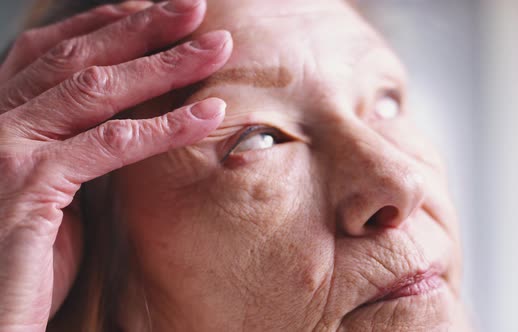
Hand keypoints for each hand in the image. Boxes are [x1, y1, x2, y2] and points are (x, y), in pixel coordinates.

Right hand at [0, 0, 231, 329]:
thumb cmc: (21, 252)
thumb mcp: (49, 186)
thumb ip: (76, 149)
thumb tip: (129, 124)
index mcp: (0, 115)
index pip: (50, 51)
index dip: (103, 25)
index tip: (150, 9)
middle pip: (78, 58)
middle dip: (143, 29)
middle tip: (194, 9)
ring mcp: (7, 148)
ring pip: (97, 90)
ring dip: (165, 65)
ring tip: (216, 49)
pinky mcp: (28, 186)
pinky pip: (110, 144)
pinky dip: (164, 127)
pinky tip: (207, 116)